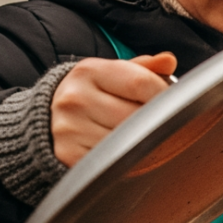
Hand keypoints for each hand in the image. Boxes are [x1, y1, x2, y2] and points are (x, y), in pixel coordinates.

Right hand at [51, 53, 176, 165]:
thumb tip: (169, 60)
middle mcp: (75, 98)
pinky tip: (130, 155)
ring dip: (146, 144)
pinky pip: (114, 162)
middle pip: (136, 115)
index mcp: (89, 71)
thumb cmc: (91, 96)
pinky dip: (129, 160)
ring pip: (128, 141)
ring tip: (148, 140)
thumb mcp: (112, 75)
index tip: (176, 105)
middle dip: (157, 123)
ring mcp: (69, 128)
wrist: (46, 122)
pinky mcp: (69, 155)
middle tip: (167, 126)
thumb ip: (142, 69)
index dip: (165, 96)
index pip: (140, 83)